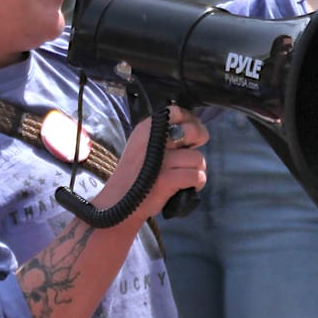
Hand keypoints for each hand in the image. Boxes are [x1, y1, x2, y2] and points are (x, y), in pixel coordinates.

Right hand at [100, 106, 207, 220]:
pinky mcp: (167, 179)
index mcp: (146, 128)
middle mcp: (153, 139)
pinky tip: (185, 188)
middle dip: (198, 143)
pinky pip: (197, 176)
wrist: (118, 206)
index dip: (190, 122)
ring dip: (196, 170)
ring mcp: (160, 160)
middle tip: (190, 156)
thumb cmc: (135, 177)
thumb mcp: (143, 146)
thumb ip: (163, 136)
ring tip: (183, 177)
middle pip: (193, 131)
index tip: (189, 136)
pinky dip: (196, 184)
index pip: (176, 111)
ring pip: (198, 158)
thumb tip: (196, 130)